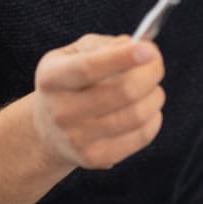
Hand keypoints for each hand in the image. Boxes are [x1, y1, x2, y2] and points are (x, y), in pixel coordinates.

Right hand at [30, 34, 165, 171]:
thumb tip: (135, 46)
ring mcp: (77, 138)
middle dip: (150, 73)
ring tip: (152, 89)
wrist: (47, 131)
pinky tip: (148, 111)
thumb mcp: (72, 55)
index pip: (89, 68)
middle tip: (155, 65)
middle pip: (123, 91)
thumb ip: (102, 45)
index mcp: (52, 78)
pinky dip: (153, 119)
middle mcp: (61, 111)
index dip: (122, 58)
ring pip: (136, 114)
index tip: (149, 49)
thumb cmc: (68, 84)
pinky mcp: (94, 158)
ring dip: (155, 96)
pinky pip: (140, 137)